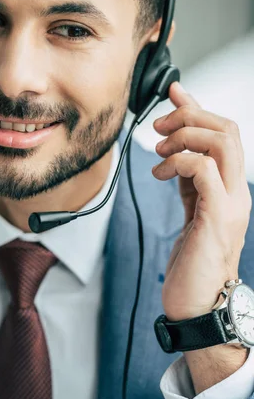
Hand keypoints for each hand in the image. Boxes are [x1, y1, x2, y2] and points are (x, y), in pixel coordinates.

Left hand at [152, 82, 251, 321]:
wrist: (199, 306)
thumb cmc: (192, 263)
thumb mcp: (190, 209)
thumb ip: (186, 178)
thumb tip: (175, 149)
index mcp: (230, 188)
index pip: (224, 134)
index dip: (198, 108)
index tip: (174, 93)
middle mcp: (237, 192)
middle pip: (228, 130)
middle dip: (190, 116)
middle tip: (160, 128)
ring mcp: (231, 204)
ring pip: (222, 143)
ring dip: (185, 136)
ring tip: (160, 151)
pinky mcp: (217, 217)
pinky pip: (205, 170)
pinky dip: (179, 162)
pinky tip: (160, 173)